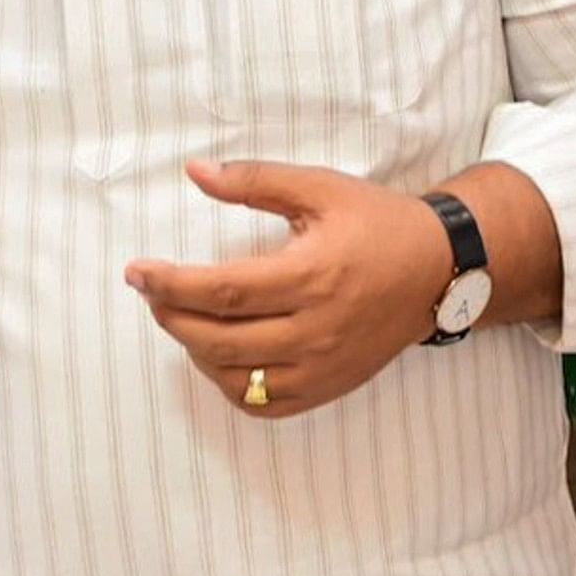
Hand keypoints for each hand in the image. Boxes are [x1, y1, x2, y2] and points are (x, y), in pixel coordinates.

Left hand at [126, 160, 455, 418]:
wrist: (439, 271)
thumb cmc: (378, 223)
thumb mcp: (320, 188)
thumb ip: (255, 181)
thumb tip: (195, 172)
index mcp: (312, 275)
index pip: (221, 291)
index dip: (170, 284)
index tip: (136, 272)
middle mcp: (316, 329)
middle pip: (219, 340)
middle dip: (171, 316)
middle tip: (152, 293)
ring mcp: (323, 366)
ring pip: (236, 379)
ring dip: (196, 352)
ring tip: (184, 320)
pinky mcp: (329, 387)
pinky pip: (265, 404)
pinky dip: (231, 386)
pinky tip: (219, 356)